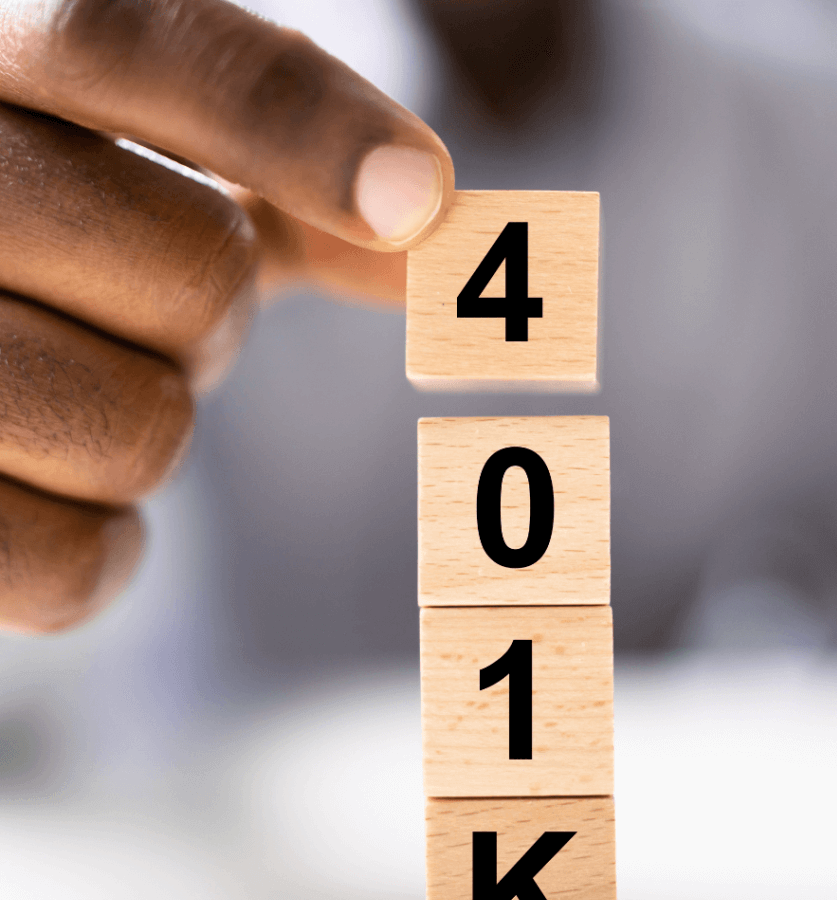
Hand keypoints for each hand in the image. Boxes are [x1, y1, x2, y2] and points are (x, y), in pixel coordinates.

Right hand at [0, 0, 453, 631]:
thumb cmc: (64, 236)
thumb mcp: (164, 174)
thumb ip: (294, 184)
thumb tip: (434, 229)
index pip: (129, 43)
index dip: (288, 122)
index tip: (420, 195)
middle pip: (196, 274)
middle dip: (211, 317)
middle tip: (139, 311)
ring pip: (141, 431)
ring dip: (149, 423)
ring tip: (73, 381)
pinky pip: (74, 561)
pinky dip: (101, 545)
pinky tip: (53, 484)